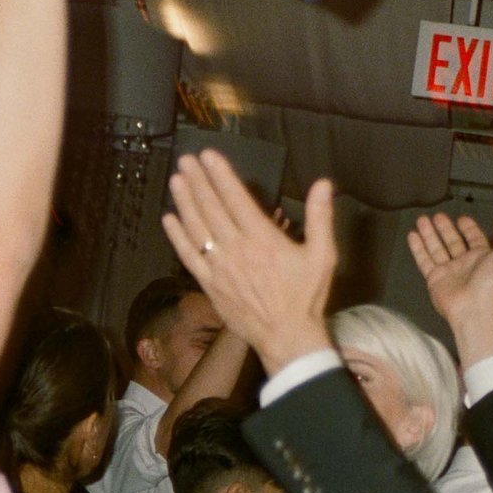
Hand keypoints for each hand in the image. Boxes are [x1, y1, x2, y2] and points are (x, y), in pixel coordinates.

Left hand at [161, 152, 336, 372]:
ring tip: (176, 180)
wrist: (287, 336)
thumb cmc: (306, 295)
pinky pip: (188, 256)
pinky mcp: (209, 284)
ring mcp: (219, 268)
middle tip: (186, 160)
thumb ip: (321, 217)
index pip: (236, 199)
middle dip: (198, 182)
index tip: (209, 156)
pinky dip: (177, 236)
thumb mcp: (322, 255)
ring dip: (185, 202)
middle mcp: (236, 249)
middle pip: (212, 209)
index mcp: (263, 239)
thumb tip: (323, 183)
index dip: (221, 175)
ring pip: (197, 228)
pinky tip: (169, 219)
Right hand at [407, 210, 492, 331]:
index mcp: (482, 257)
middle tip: (437, 215)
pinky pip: (424, 260)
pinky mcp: (434, 279)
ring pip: (436, 248)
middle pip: (453, 241)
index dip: (468, 228)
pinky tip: (412, 235)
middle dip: (445, 228)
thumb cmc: (492, 281)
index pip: (474, 238)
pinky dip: (418, 248)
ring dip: (429, 234)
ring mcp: (448, 271)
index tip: (461, 218)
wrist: (475, 309)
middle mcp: (464, 264)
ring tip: (421, 219)